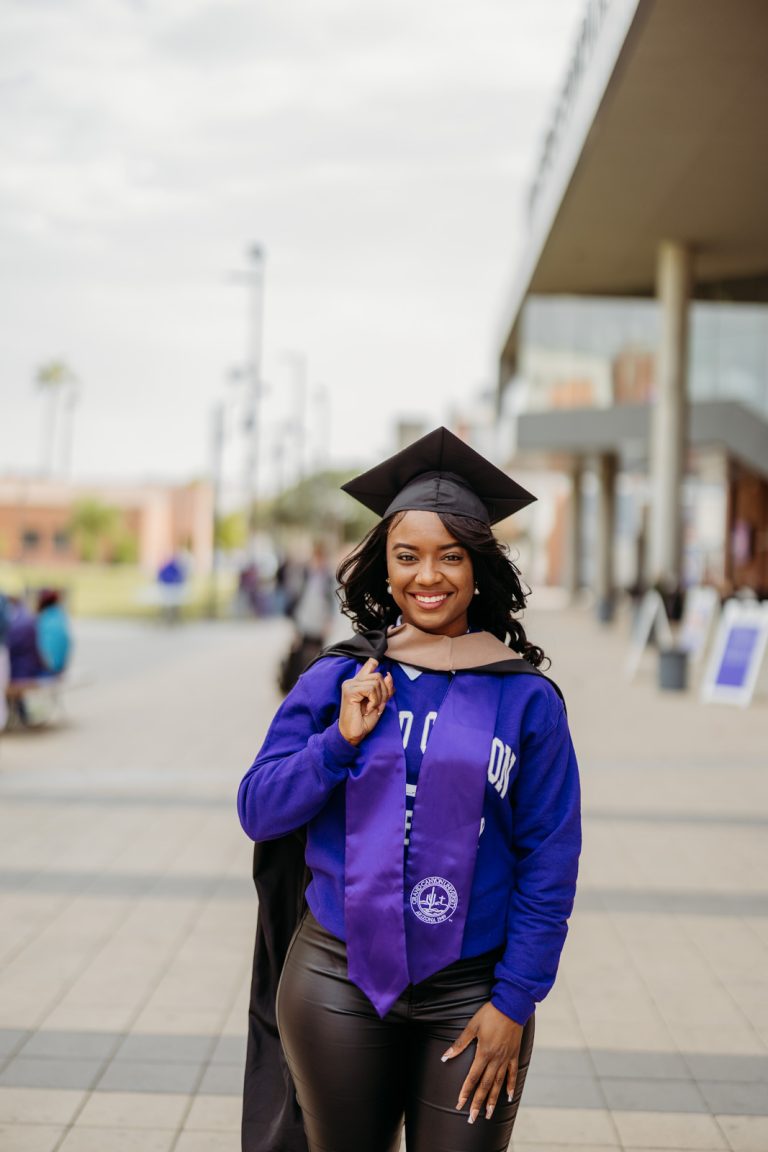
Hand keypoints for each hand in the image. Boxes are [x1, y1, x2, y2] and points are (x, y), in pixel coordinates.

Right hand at [338, 658, 394, 745]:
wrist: (353, 735)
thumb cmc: (363, 721)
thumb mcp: (379, 703)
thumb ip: (385, 689)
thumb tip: (388, 674)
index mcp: (359, 682)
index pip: (370, 664)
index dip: (376, 661)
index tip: (380, 655)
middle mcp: (353, 681)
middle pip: (378, 675)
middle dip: (384, 691)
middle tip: (377, 705)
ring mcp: (350, 684)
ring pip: (376, 681)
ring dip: (379, 698)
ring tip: (371, 708)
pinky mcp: (349, 690)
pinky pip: (371, 688)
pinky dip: (374, 700)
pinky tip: (367, 708)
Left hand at [441, 1002, 523, 1123]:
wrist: (511, 1005)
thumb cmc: (490, 1013)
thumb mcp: (472, 1026)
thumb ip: (460, 1043)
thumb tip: (445, 1056)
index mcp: (484, 1053)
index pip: (473, 1077)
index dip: (465, 1091)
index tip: (459, 1104)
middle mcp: (496, 1059)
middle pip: (485, 1085)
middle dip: (478, 1102)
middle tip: (472, 1118)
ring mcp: (506, 1058)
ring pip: (499, 1083)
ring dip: (493, 1100)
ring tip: (489, 1114)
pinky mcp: (515, 1054)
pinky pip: (513, 1073)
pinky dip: (511, 1086)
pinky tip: (509, 1097)